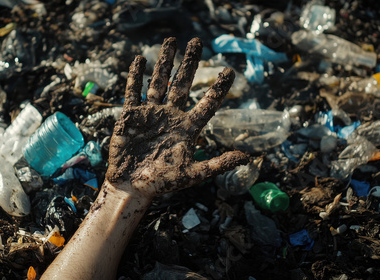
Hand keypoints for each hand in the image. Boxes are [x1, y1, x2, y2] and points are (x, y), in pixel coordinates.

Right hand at [106, 37, 248, 196]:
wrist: (133, 186)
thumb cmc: (163, 182)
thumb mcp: (193, 174)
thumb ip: (218, 164)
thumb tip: (248, 158)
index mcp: (188, 127)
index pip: (206, 104)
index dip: (218, 88)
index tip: (229, 71)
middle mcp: (171, 115)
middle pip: (182, 84)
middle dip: (189, 63)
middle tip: (196, 41)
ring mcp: (151, 113)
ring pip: (159, 81)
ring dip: (164, 61)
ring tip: (170, 40)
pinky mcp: (131, 115)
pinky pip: (134, 92)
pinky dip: (136, 76)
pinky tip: (140, 60)